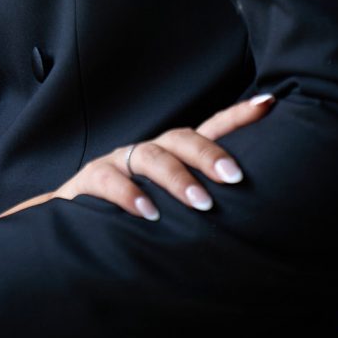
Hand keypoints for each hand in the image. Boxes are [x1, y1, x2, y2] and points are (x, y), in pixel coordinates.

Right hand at [3, 93, 274, 220]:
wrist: (69, 232)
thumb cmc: (133, 223)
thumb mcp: (172, 211)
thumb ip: (200, 207)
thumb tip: (259, 225)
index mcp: (170, 156)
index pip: (207, 129)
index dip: (237, 117)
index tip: (268, 104)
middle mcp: (145, 153)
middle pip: (179, 138)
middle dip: (208, 153)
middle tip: (235, 177)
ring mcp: (117, 164)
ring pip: (149, 157)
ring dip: (177, 178)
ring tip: (202, 203)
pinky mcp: (89, 182)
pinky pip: (108, 180)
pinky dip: (129, 195)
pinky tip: (148, 213)